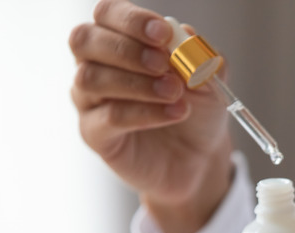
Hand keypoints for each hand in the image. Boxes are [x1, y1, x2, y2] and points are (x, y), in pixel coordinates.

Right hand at [69, 0, 232, 232]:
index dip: (131, 20)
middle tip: (164, 64)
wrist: (200, 156)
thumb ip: (199, 55)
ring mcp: (90, 100)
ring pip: (91, 79)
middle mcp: (96, 65)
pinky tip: (174, 113)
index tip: (163, 33)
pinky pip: (108, 118)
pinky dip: (144, 113)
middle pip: (84, 40)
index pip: (107, 14)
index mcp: (121, 40)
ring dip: (137, 83)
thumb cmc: (197, 109)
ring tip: (175, 92)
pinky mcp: (95, 134)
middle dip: (127, 49)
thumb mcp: (210, 79)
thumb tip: (184, 35)